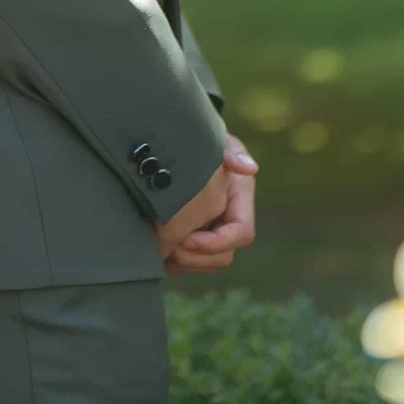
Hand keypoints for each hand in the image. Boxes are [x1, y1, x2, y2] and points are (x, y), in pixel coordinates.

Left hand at [160, 138, 258, 276]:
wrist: (178, 142)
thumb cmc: (200, 139)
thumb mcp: (217, 140)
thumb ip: (231, 152)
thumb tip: (249, 168)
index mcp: (240, 200)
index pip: (242, 233)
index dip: (217, 242)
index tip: (188, 237)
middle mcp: (229, 221)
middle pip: (223, 256)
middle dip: (196, 257)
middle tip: (168, 246)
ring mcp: (212, 232)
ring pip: (206, 264)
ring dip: (184, 263)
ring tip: (159, 252)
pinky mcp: (193, 239)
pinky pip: (189, 264)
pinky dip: (173, 264)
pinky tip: (154, 255)